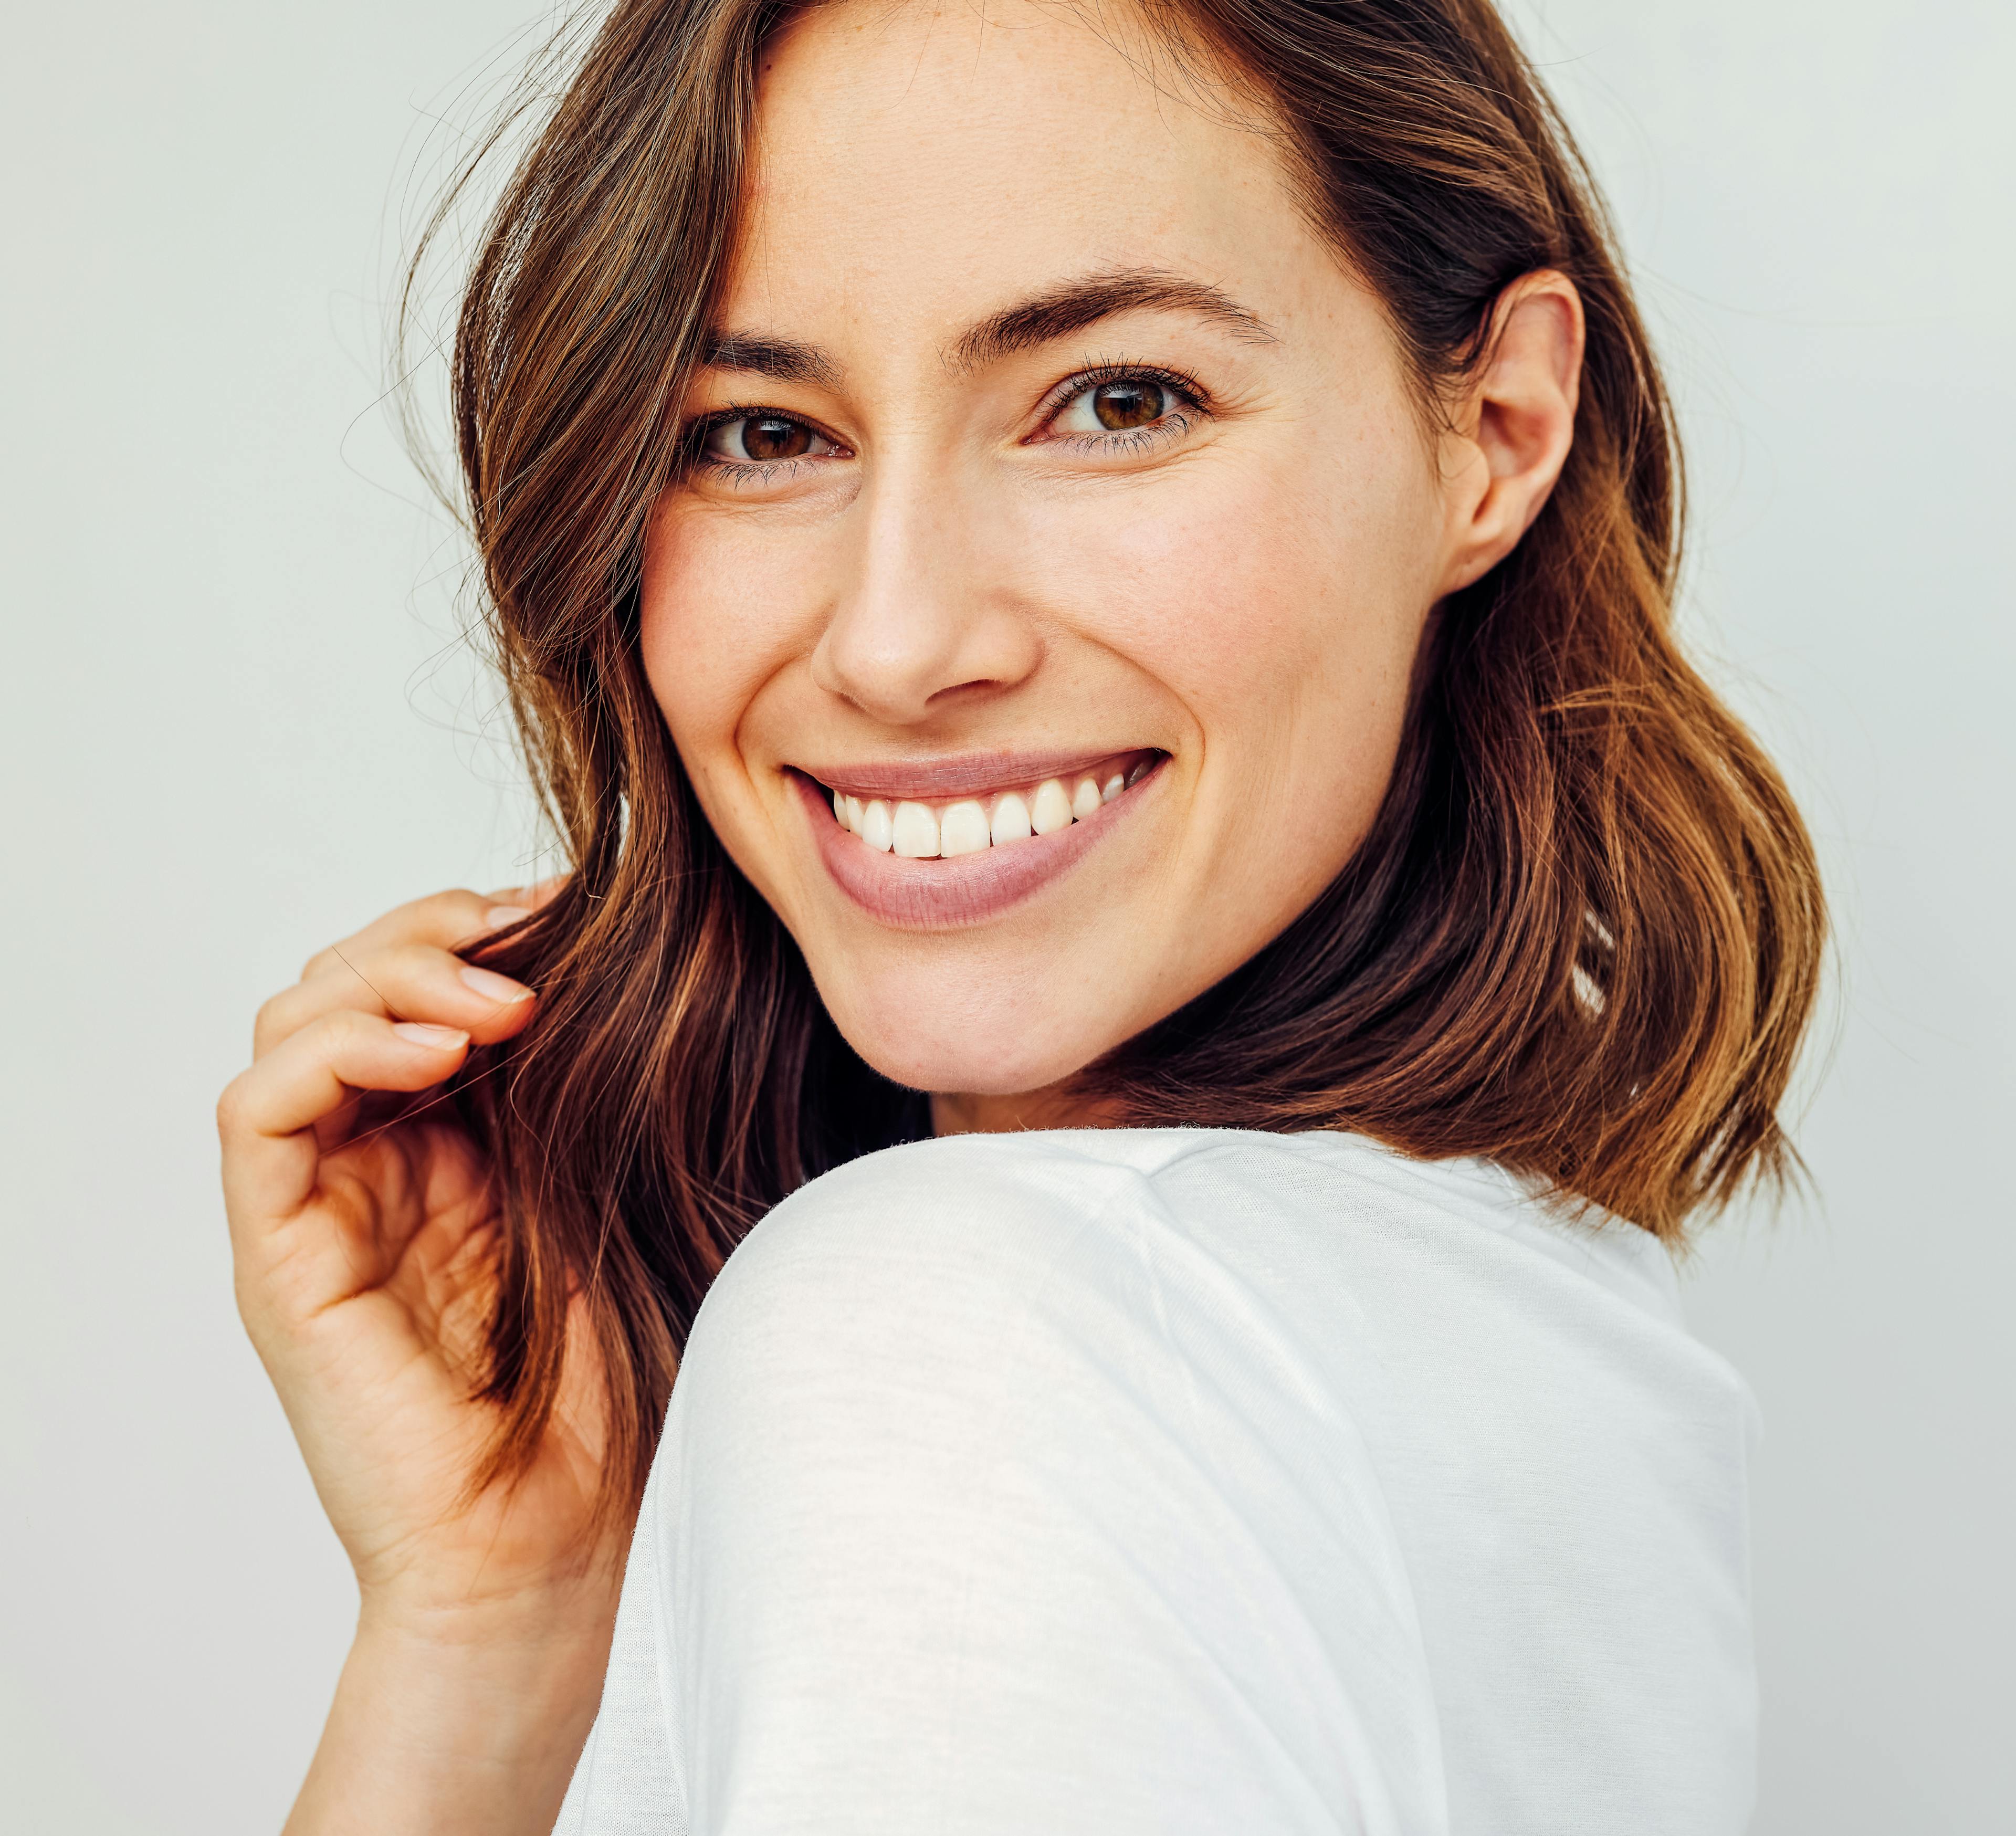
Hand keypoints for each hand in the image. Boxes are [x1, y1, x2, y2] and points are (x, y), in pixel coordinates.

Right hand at [219, 885, 619, 1831]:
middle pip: (351, 978)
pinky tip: (437, 1052)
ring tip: (501, 999)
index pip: (425, 980)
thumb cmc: (614, 1381)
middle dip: (435, 930)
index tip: (581, 906)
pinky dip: (336, 1050)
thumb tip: (620, 946)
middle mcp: (378, 1159)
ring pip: (297, 1018)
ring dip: (392, 976)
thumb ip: (589, 1081)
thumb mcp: (617, 1187)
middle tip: (535, 934)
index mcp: (458, 1138)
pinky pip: (260, 1108)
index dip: (485, 923)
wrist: (565, 1539)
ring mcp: (324, 1203)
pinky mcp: (282, 1254)